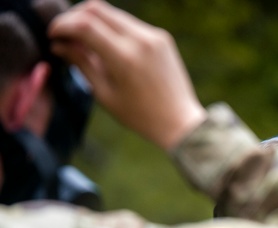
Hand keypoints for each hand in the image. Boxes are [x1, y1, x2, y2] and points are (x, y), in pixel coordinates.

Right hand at [49, 0, 206, 150]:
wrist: (181, 122)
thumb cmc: (140, 116)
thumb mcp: (104, 93)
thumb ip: (82, 63)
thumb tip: (59, 44)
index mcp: (124, 57)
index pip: (84, 24)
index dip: (62, 25)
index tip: (53, 35)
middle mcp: (140, 40)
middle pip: (96, 9)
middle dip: (74, 17)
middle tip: (64, 33)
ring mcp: (154, 36)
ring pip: (113, 13)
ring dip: (93, 20)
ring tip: (83, 41)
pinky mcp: (162, 37)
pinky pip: (130, 23)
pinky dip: (112, 28)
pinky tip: (106, 45)